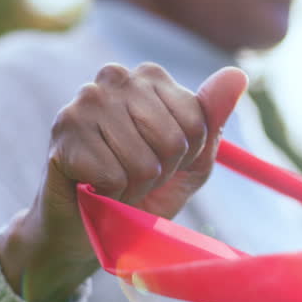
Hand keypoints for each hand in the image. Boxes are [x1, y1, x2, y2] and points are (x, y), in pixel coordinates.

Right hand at [0, 63, 247, 301]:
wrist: (86, 227)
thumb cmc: (141, 190)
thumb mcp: (190, 160)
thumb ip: (211, 119)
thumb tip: (238, 75)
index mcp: (148, 77)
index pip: (197, 123)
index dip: (185, 158)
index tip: (161, 164)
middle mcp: (114, 77)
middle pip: (172, 142)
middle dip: (159, 174)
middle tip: (134, 177)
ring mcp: (84, 102)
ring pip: (142, 163)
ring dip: (132, 187)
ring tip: (112, 183)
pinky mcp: (63, 133)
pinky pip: (112, 177)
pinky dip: (108, 195)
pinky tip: (91, 187)